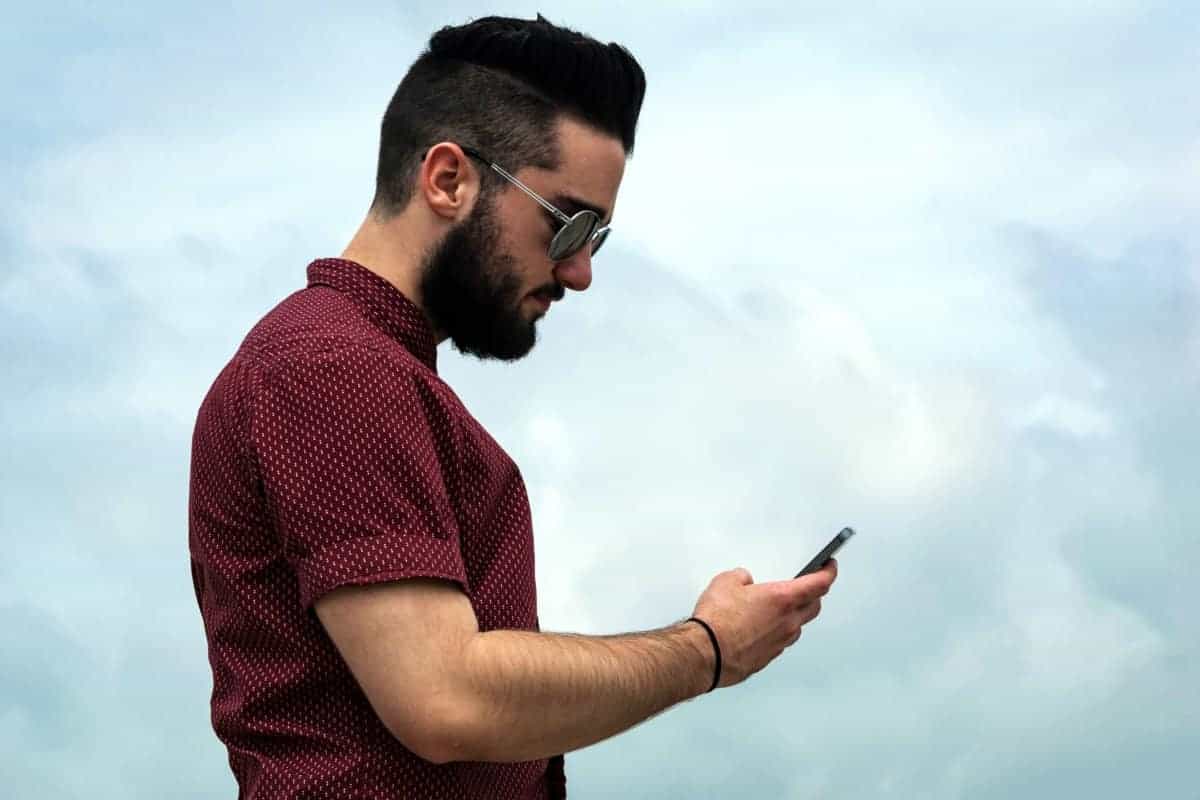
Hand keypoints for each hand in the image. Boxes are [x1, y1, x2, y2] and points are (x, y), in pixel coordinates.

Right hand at [691, 559, 836, 688]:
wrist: (706, 654)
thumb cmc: (717, 621)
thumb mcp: (726, 582)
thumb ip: (741, 577)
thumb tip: (743, 581)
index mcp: (783, 599)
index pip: (819, 583)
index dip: (828, 572)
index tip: (829, 566)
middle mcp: (787, 622)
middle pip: (814, 606)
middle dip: (814, 594)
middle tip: (808, 586)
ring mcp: (780, 642)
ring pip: (797, 626)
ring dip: (794, 615)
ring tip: (776, 608)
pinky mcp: (768, 657)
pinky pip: (781, 641)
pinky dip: (777, 631)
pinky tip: (760, 627)